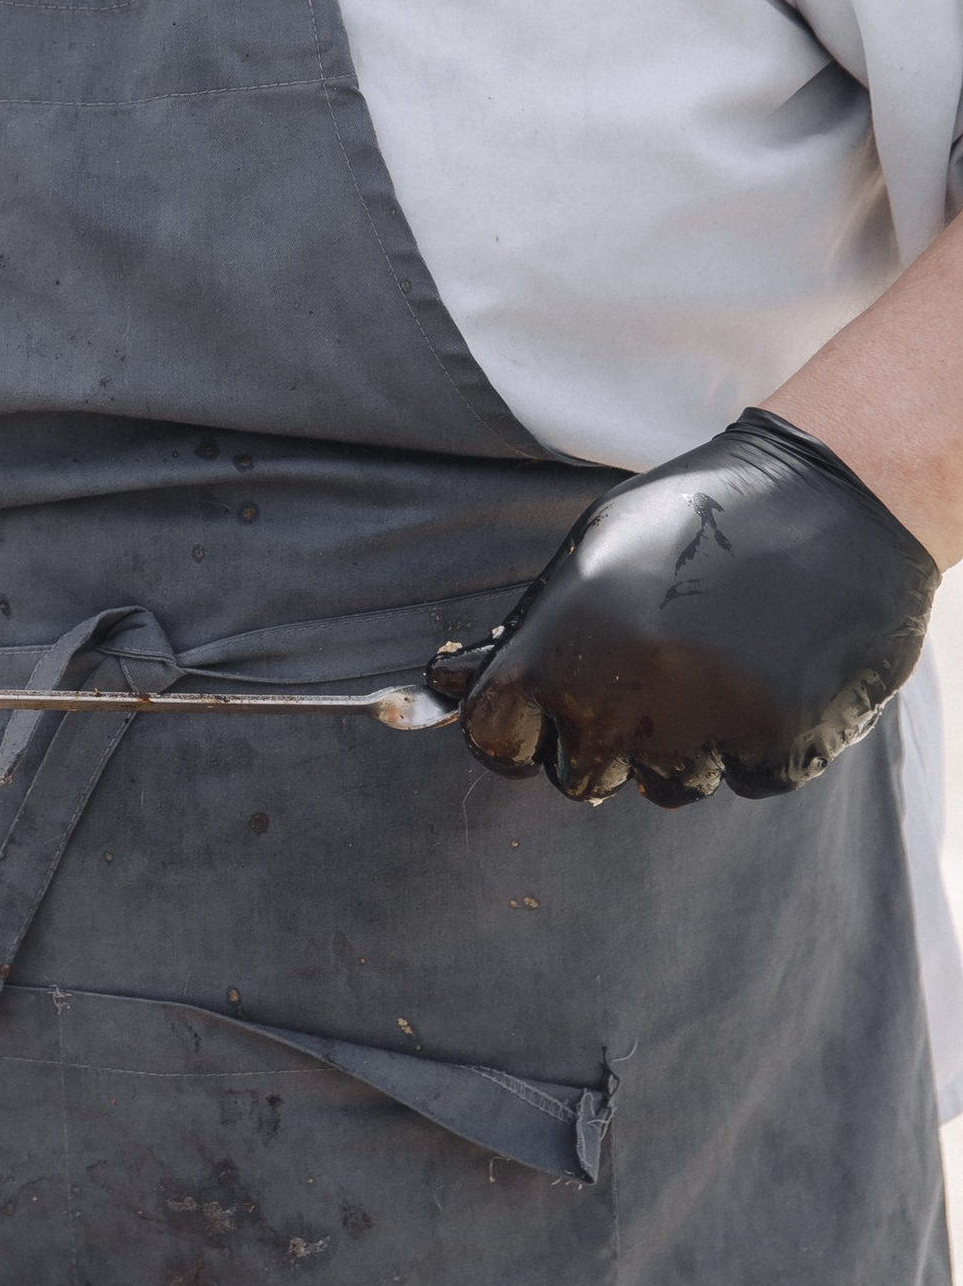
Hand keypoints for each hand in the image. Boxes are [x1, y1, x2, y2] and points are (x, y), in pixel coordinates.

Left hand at [428, 409, 937, 807]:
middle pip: (578, 776)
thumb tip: (444, 688)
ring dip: (679, 745)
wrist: (841, 498)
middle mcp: (629, 693)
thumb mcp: (594, 552)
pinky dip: (748, 743)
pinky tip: (767, 673)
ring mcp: (707, 728)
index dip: (508, 735)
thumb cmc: (705, 517)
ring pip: (662, 786)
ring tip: (716, 662)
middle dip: (599, 742)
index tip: (529, 725)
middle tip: (646, 678)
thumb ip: (525, 631)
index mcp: (569, 639)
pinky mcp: (779, 750)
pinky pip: (738, 780)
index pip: (493, 737)